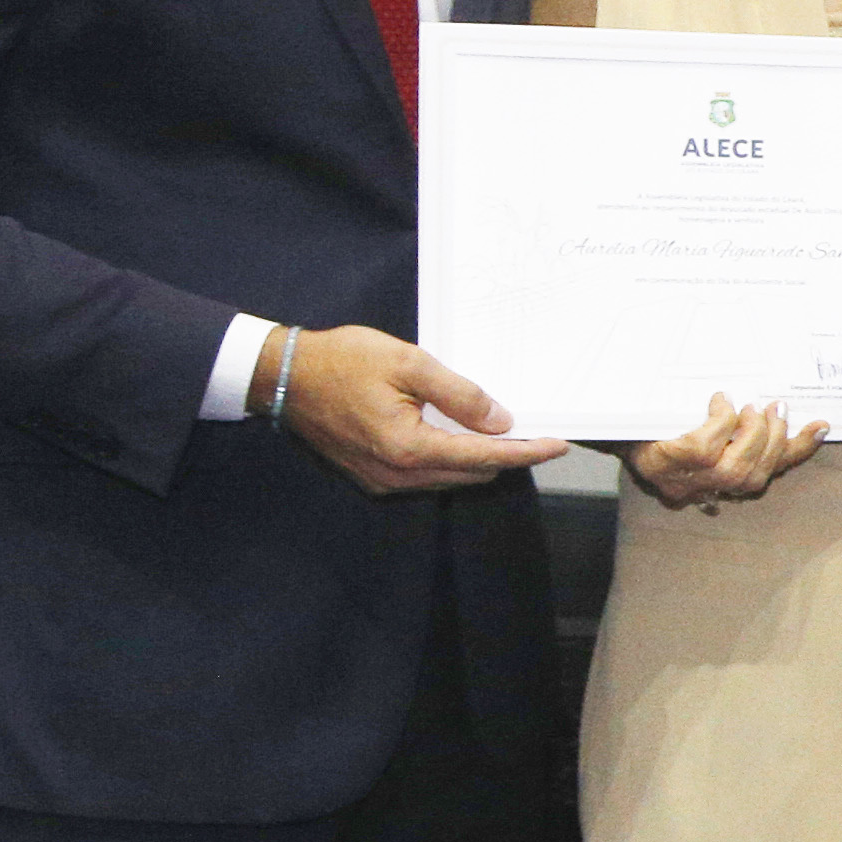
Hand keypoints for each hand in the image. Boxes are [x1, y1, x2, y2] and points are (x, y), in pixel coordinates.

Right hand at [279, 326, 562, 494]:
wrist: (282, 376)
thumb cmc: (342, 361)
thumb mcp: (408, 363)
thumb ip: (458, 394)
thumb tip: (500, 420)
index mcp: (409, 448)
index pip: (484, 458)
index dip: (526, 451)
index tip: (559, 444)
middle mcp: (398, 475)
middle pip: (471, 474)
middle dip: (505, 455)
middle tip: (532, 428)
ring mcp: (383, 480)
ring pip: (449, 477)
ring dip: (476, 457)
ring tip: (499, 429)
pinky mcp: (372, 476)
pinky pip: (425, 474)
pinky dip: (448, 457)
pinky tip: (457, 432)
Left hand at [623, 392, 825, 510]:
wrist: (604, 424)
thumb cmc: (651, 427)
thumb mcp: (693, 429)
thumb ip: (727, 432)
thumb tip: (773, 410)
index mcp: (712, 485)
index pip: (764, 475)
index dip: (795, 452)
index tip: (820, 425)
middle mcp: (699, 490)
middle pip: (754, 476)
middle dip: (772, 441)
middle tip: (775, 408)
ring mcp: (683, 479)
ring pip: (736, 466)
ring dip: (751, 433)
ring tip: (751, 408)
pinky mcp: (667, 462)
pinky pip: (708, 444)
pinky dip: (721, 421)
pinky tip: (719, 403)